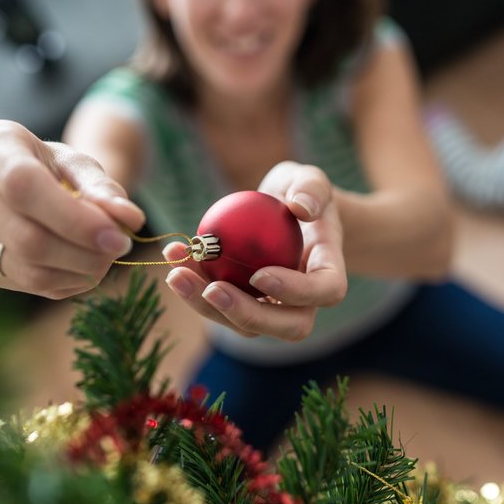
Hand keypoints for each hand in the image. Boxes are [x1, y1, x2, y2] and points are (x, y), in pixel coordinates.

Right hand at [0, 120, 144, 297]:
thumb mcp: (82, 166)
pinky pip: (26, 285)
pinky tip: (82, 266)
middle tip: (119, 248)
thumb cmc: (55, 168)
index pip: (23, 186)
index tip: (116, 237)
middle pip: (25, 237)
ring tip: (105, 257)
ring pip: (26, 270)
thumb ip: (105, 189)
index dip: (73, 219)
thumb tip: (130, 219)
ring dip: (78, 272)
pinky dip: (65, 282)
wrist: (27, 182)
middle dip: (83, 253)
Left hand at [163, 162, 346, 339]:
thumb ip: (312, 187)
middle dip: (247, 315)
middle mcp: (307, 301)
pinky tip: (174, 256)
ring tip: (177, 273)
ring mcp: (275, 308)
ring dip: (208, 307)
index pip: (325, 291)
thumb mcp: (310, 177)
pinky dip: (195, 287)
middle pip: (289, 326)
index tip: (260, 274)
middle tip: (211, 289)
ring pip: (247, 325)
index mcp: (329, 271)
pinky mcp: (245, 305)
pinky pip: (221, 306)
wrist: (284, 210)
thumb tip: (300, 207)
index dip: (296, 291)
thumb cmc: (300, 192)